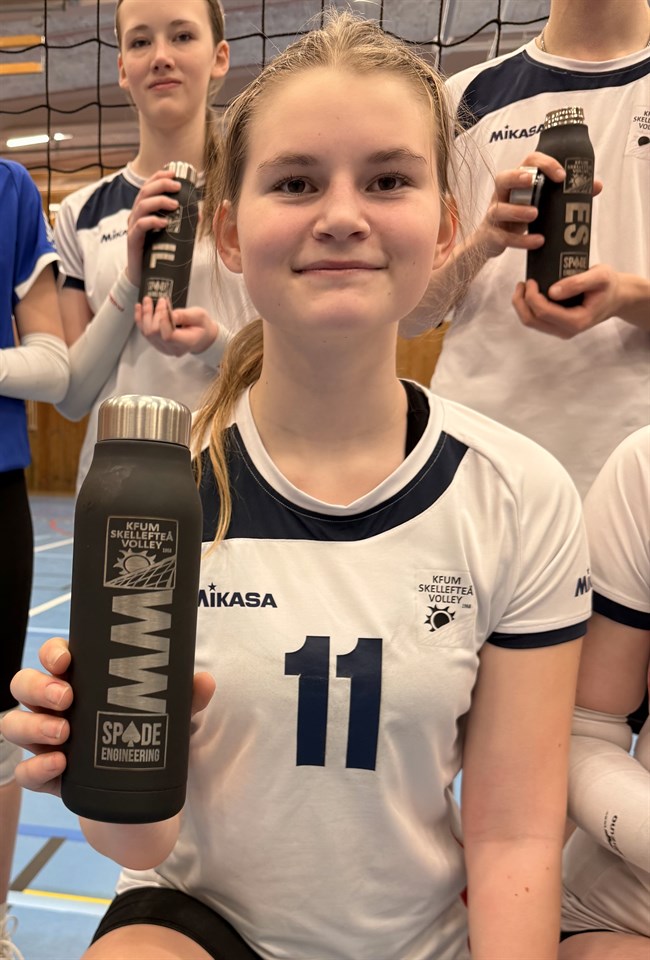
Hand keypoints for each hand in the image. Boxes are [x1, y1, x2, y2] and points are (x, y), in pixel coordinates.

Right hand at [0, 637, 215, 796]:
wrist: (141, 799)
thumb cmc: (147, 737)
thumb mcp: (170, 716)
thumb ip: (187, 697)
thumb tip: (204, 680)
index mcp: (81, 681)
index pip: (55, 657)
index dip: (53, 653)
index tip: (66, 659)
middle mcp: (55, 707)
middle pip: (25, 685)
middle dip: (39, 687)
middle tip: (67, 697)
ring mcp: (46, 741)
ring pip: (15, 725)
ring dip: (33, 725)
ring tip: (63, 733)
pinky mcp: (47, 776)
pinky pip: (26, 771)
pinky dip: (36, 767)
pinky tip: (59, 765)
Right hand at [125, 169, 181, 287]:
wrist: (143, 275)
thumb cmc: (156, 251)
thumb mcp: (169, 233)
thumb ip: (180, 222)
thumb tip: (198, 215)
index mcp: (144, 210)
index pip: (148, 186)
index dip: (159, 177)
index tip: (173, 173)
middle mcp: (136, 215)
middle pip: (144, 192)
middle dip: (161, 185)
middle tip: (177, 187)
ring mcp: (133, 227)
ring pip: (142, 206)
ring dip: (159, 202)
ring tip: (175, 205)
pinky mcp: (133, 240)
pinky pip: (140, 226)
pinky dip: (152, 221)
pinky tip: (164, 223)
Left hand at [135, 297, 219, 356]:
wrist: (201, 337)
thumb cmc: (202, 325)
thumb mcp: (199, 316)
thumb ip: (184, 315)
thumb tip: (169, 313)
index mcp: (185, 343)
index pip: (168, 336)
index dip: (162, 320)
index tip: (164, 303)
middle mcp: (172, 349)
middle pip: (155, 333)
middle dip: (155, 314)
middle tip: (161, 300)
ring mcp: (163, 348)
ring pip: (147, 333)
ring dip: (145, 315)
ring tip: (147, 300)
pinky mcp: (157, 344)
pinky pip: (145, 333)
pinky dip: (140, 320)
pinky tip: (139, 308)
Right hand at [475, 151, 601, 259]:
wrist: (492, 241)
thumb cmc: (519, 216)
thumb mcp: (540, 203)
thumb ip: (566, 194)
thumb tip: (596, 185)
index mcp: (517, 182)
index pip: (528, 162)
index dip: (544, 164)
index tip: (562, 175)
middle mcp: (502, 195)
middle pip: (503, 178)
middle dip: (516, 177)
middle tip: (532, 181)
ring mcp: (495, 215)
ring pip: (500, 209)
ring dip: (517, 210)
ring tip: (535, 214)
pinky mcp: (492, 235)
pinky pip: (505, 237)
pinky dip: (522, 240)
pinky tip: (537, 241)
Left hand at [512, 265, 625, 338]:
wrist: (615, 297)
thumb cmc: (608, 285)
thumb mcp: (599, 276)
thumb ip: (577, 283)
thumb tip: (552, 291)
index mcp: (577, 320)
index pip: (543, 312)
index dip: (531, 296)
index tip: (531, 280)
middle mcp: (567, 330)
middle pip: (532, 320)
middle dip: (521, 301)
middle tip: (523, 282)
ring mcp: (561, 331)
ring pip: (531, 322)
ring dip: (521, 305)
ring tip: (524, 286)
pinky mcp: (557, 327)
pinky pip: (535, 320)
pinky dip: (528, 307)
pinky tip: (530, 293)